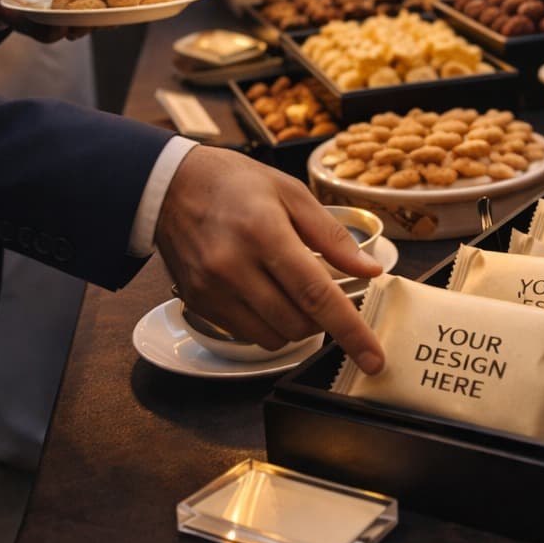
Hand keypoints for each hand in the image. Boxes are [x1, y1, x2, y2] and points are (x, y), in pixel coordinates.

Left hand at [0, 0, 116, 41]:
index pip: (114, 5)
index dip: (125, 6)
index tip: (134, 2)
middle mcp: (79, 12)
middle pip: (101, 22)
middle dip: (105, 18)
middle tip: (106, 9)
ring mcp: (62, 23)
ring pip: (80, 31)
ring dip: (81, 23)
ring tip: (77, 11)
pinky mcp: (42, 31)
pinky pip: (54, 35)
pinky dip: (57, 27)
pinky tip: (56, 17)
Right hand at [155, 147, 385, 373]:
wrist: (169, 185)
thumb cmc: (236, 183)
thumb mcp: (291, 193)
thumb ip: (332, 236)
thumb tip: (370, 271)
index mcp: (264, 233)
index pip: (316, 294)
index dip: (350, 331)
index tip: (374, 359)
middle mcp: (234, 266)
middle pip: (298, 323)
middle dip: (322, 318)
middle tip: (320, 290)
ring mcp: (212, 289)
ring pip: (274, 337)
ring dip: (295, 324)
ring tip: (288, 288)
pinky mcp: (198, 303)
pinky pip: (247, 334)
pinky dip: (267, 323)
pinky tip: (263, 292)